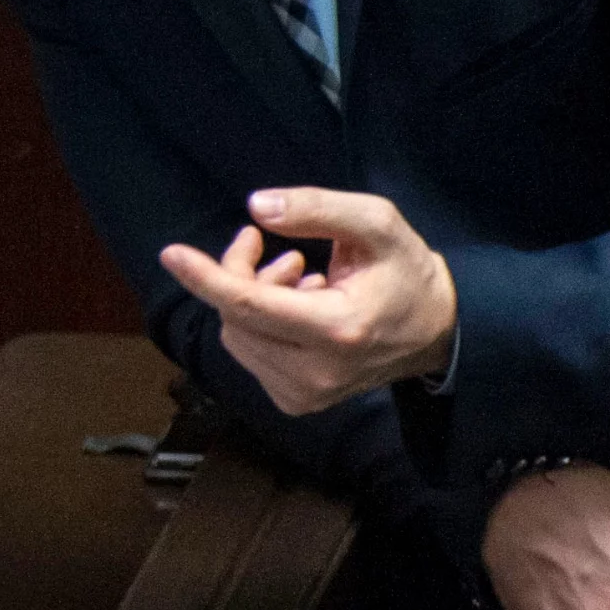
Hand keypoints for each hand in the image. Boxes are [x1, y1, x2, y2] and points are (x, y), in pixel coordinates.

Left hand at [157, 187, 457, 414]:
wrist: (438, 330)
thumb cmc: (406, 271)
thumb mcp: (376, 224)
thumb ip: (317, 209)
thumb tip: (255, 208)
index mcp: (337, 329)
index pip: (249, 306)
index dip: (207, 277)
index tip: (171, 253)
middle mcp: (317, 372)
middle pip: (236, 316)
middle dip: (239, 273)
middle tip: (273, 248)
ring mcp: (306, 394)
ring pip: (236, 335)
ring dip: (251, 297)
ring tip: (297, 275)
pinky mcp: (298, 402)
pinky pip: (250, 354)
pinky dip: (258, 324)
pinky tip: (296, 305)